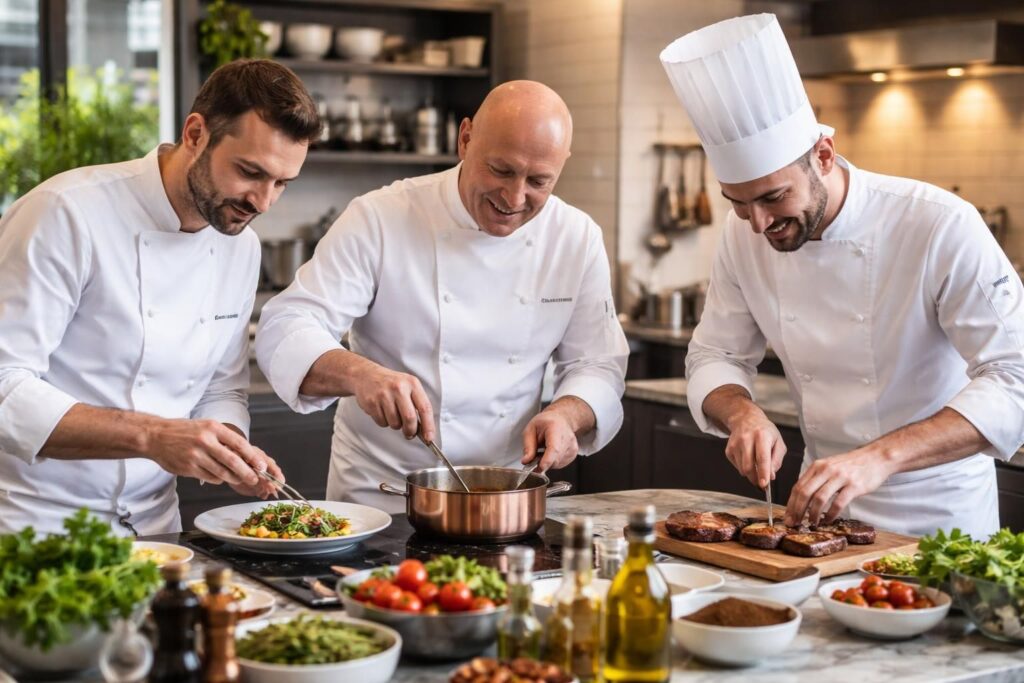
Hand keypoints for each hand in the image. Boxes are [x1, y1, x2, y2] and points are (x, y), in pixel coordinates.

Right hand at [143, 419, 278, 496]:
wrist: (155, 436)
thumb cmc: (184, 431)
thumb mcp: (205, 427)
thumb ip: (223, 439)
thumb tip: (245, 454)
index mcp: (212, 428)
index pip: (239, 443)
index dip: (252, 456)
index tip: (262, 465)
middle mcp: (205, 441)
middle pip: (233, 461)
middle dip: (247, 472)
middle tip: (256, 478)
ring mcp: (196, 455)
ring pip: (222, 472)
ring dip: (234, 477)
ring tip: (239, 478)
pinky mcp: (188, 467)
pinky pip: (210, 477)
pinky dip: (218, 478)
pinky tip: (219, 476)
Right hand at [350, 363, 434, 441]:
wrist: (366, 375)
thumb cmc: (391, 384)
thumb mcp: (408, 386)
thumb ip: (417, 405)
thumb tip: (425, 430)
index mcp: (412, 383)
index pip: (425, 408)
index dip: (428, 426)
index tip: (429, 438)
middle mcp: (399, 388)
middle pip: (409, 418)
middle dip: (411, 431)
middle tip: (409, 433)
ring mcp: (384, 395)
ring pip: (395, 423)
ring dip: (396, 425)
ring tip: (393, 414)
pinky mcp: (372, 402)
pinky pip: (382, 422)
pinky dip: (384, 422)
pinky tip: (382, 411)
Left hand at [522, 411, 578, 471]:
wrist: (560, 419)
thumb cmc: (545, 423)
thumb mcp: (530, 429)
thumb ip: (528, 446)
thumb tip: (526, 461)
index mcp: (555, 429)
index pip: (554, 448)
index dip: (547, 460)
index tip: (540, 467)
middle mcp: (567, 438)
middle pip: (554, 459)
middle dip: (541, 462)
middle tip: (534, 455)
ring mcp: (572, 446)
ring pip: (556, 464)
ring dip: (547, 461)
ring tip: (544, 449)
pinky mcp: (573, 454)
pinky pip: (560, 464)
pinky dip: (552, 462)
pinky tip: (551, 452)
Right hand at [722, 407, 786, 488]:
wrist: (746, 419)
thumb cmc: (765, 431)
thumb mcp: (778, 442)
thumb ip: (777, 460)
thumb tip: (771, 475)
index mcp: (761, 435)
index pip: (762, 457)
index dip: (763, 472)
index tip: (764, 484)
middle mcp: (746, 439)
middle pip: (748, 466)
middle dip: (756, 478)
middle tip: (762, 482)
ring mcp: (735, 444)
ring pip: (742, 469)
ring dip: (751, 474)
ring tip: (757, 466)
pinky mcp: (729, 449)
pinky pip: (737, 467)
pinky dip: (744, 468)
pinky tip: (748, 459)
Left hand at [784, 448, 893, 525]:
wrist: (875, 457)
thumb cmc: (851, 465)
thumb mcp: (829, 466)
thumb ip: (816, 479)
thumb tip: (801, 499)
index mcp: (817, 466)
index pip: (798, 486)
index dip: (791, 504)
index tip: (788, 517)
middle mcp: (826, 470)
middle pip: (805, 493)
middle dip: (797, 511)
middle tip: (794, 523)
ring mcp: (840, 477)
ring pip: (819, 499)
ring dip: (813, 514)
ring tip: (812, 523)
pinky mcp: (854, 486)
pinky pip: (838, 503)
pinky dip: (831, 514)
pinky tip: (828, 520)